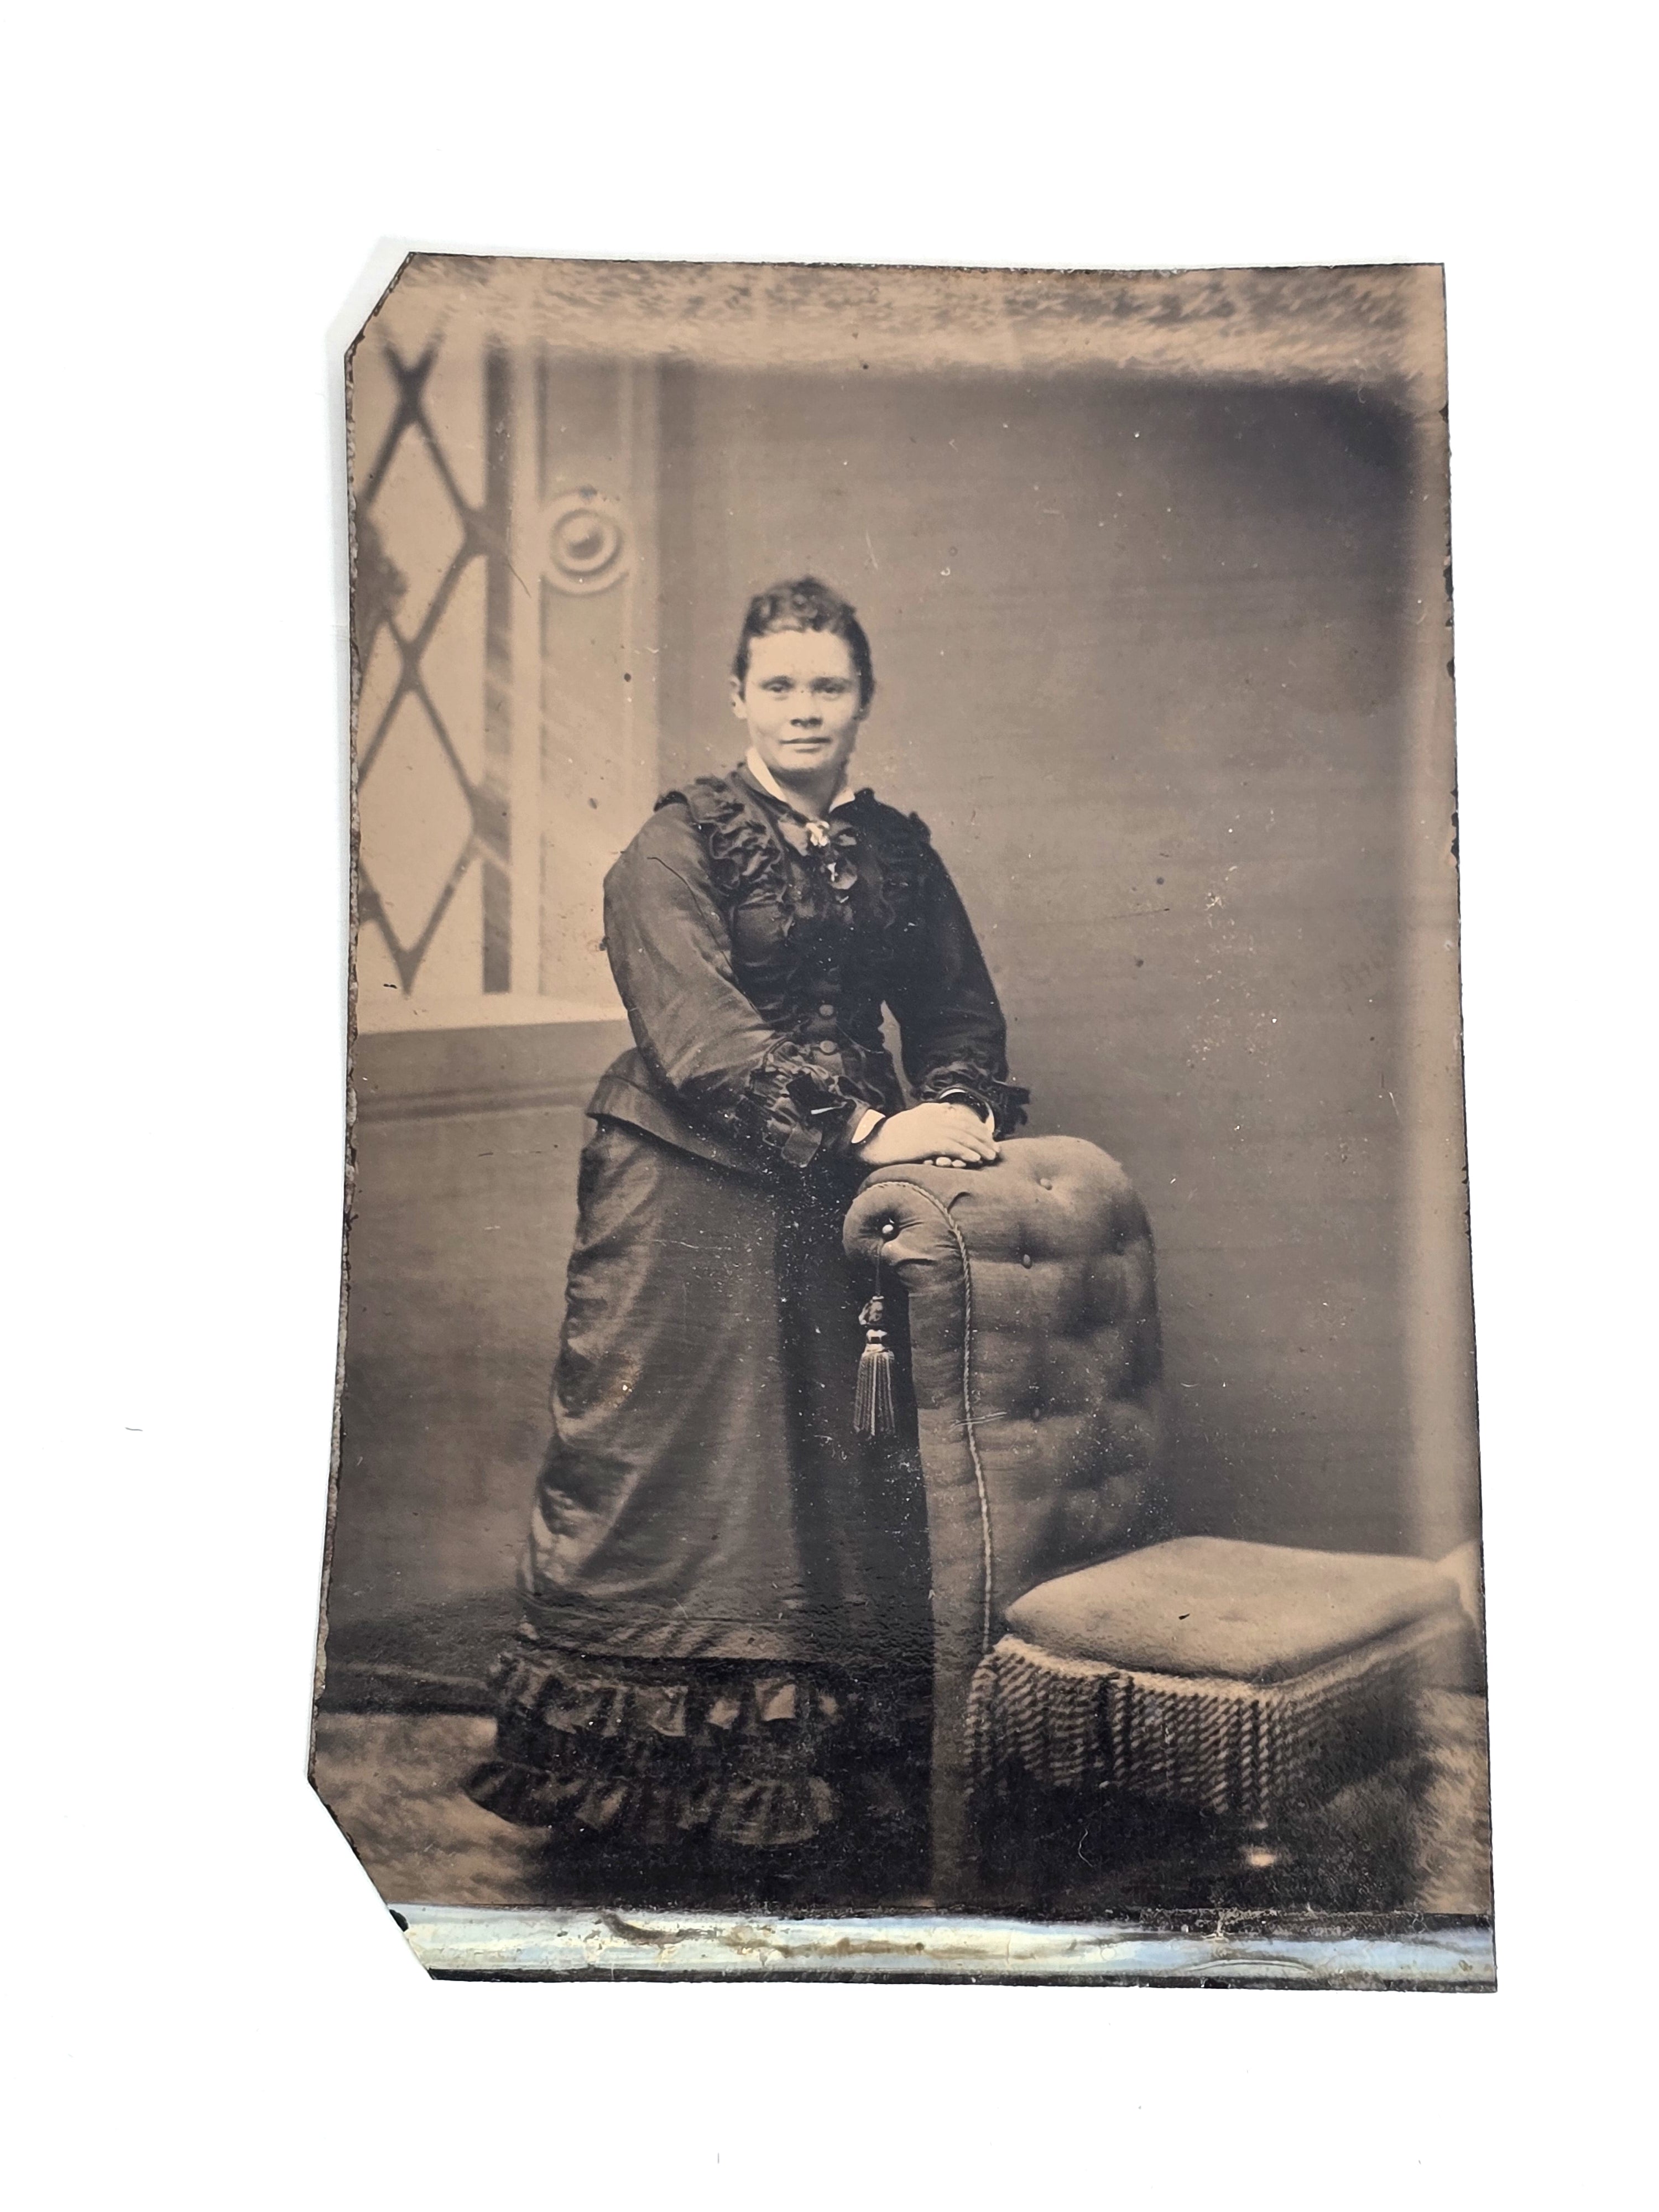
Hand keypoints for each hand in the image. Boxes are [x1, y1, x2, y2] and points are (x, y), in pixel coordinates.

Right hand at [853, 1101, 999, 1168]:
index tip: (990, 1139)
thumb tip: (947, 1108)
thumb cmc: (893, 1133)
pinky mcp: (928, 1142)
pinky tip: (975, 1159)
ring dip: (979, 1148)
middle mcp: (935, 1117)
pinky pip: (952, 1147)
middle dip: (983, 1139)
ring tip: (990, 1156)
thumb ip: (932, 1111)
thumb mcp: (914, 1116)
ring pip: (962, 1138)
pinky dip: (966, 1152)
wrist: (875, 1140)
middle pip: (966, 1128)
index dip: (979, 1129)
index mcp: (934, 1111)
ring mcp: (932, 1129)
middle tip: (996, 1150)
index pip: (963, 1119)